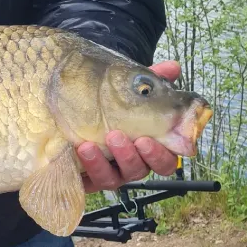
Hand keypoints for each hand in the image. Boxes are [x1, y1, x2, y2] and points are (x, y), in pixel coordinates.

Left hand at [78, 61, 180, 192]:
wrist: (74, 109)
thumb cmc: (111, 104)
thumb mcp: (129, 89)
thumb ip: (151, 80)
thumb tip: (173, 67)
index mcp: (149, 147)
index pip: (167, 160)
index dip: (162, 154)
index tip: (149, 138)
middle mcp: (132, 163)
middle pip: (144, 171)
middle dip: (138, 157)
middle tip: (130, 138)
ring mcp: (110, 172)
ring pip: (117, 178)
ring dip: (110, 160)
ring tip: (102, 138)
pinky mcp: (88, 177)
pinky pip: (91, 180)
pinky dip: (89, 165)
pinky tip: (82, 148)